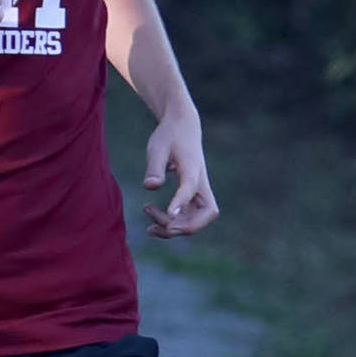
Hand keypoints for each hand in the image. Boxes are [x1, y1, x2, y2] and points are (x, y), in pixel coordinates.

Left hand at [143, 112, 217, 239]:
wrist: (183, 127)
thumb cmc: (169, 136)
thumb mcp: (157, 147)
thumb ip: (155, 167)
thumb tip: (151, 187)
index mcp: (192, 169)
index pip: (190, 189)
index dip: (180, 203)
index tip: (169, 216)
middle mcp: (200, 183)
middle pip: (206, 213)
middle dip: (183, 225)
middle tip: (155, 225)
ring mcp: (199, 191)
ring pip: (198, 220)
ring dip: (176, 229)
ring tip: (150, 229)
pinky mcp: (192, 196)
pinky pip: (189, 218)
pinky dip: (174, 226)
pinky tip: (153, 226)